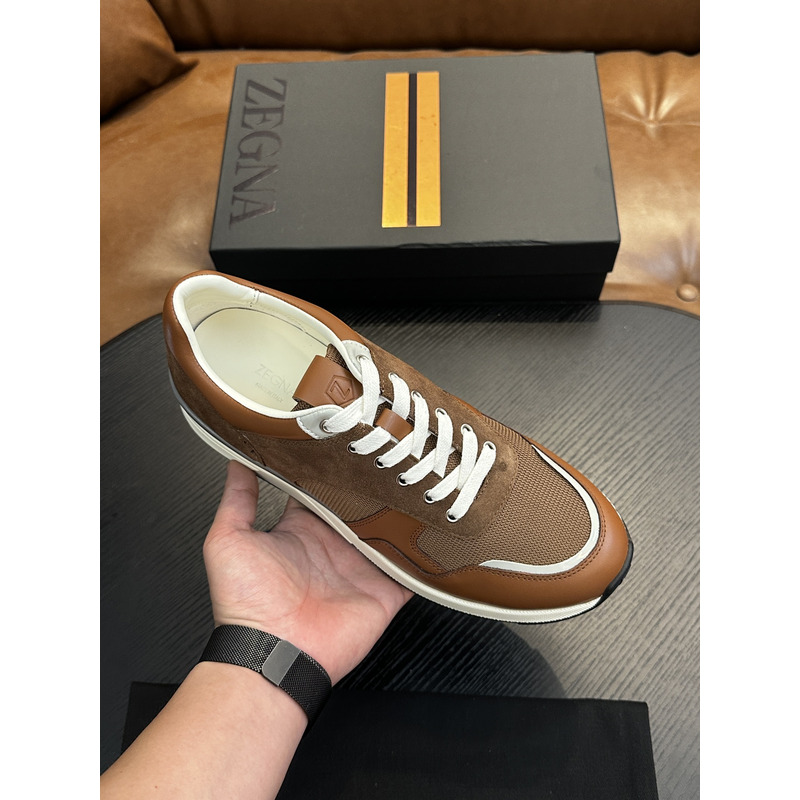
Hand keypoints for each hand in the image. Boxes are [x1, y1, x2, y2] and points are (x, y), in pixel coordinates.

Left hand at [203, 460, 412, 683]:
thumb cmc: (246, 604)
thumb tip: (236, 462)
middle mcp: (333, 547)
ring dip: (402, 514)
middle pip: (361, 507)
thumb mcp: (228, 540)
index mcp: (301, 532)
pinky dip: (425, 555)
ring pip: (390, 533)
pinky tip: (436, 530)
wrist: (273, 654)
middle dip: (375, 487)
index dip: (333, 470)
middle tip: (392, 455)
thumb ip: (237, 500)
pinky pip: (412, 570)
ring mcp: (361, 570)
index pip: (322, 491)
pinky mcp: (384, 592)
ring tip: (422, 482)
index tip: (347, 443)